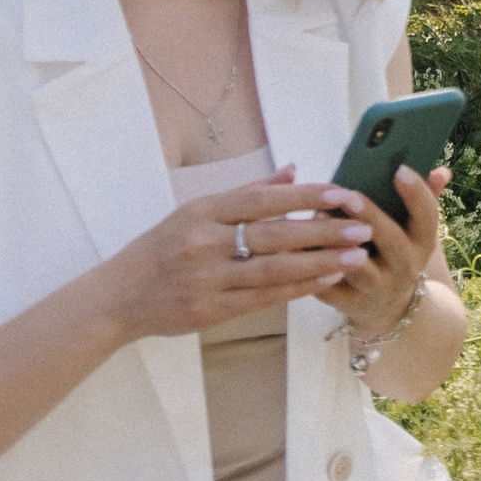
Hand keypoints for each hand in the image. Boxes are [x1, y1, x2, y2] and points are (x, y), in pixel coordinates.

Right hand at [99, 170, 376, 343]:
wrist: (118, 296)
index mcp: (201, 211)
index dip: (304, 195)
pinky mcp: (208, 311)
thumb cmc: (162, 248)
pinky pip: (261, 299)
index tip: (341, 193)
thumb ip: (246, 192)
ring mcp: (205, 279)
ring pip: (272, 270)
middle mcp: (203, 243)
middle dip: (322, 230)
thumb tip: (292, 169)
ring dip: (318, 262)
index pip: (261, 199)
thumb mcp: (195, 211)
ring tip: (355, 255)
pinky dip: (296, 289)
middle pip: (272, 234)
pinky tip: (325, 282)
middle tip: (362, 225)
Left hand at [313, 159, 447, 341]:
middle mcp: (405, 267)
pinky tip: (297, 247)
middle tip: (347, 193)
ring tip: (319, 217)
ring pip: (360, 269)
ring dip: (339, 245)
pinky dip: (314, 270)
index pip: (428, 217)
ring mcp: (379, 289)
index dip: (416, 193)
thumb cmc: (397, 255)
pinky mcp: (351, 305)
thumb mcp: (415, 232)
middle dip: (370, 216)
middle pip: (392, 241)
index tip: (399, 169)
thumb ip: (424, 199)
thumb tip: (441, 170)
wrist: (392, 311)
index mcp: (422, 243)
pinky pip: (330, 290)